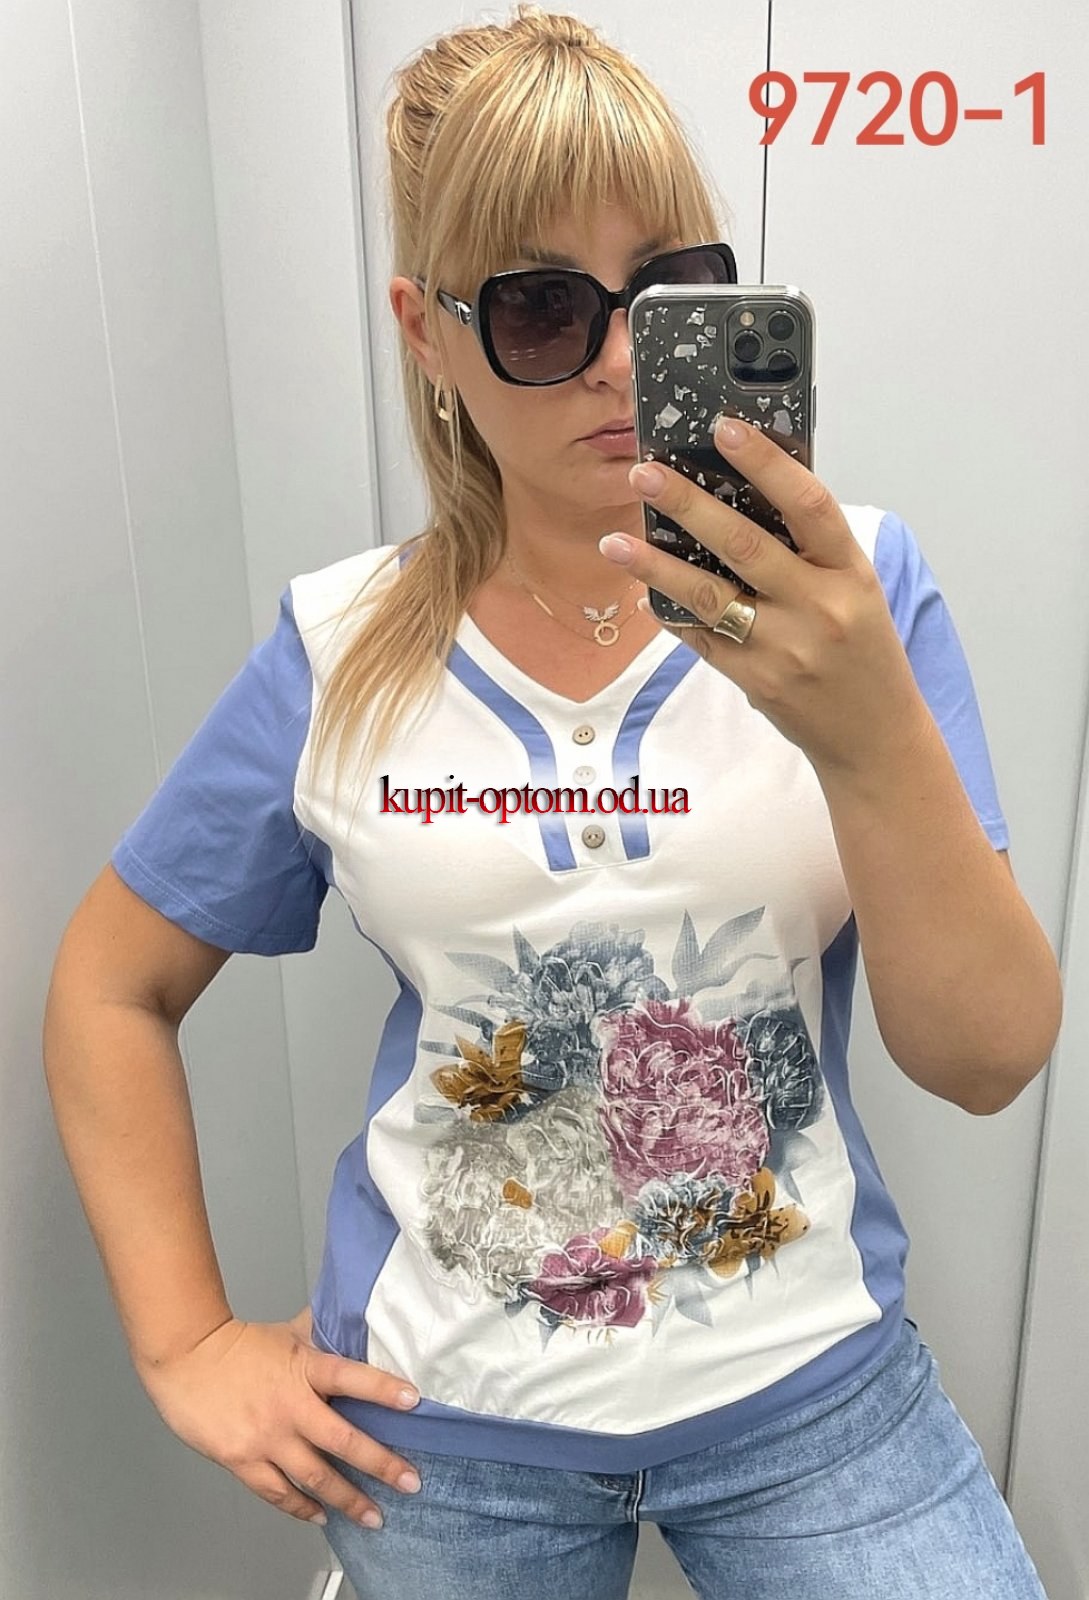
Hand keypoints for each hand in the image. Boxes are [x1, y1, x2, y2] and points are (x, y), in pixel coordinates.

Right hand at [133, 1308, 421, 1528]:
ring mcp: (265, 1437)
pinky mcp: (241, 1460)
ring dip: (347, 1499)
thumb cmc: (236, 1343)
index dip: (383, 1388)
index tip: (414, 1401)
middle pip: (342, 1439)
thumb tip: (351, 1325)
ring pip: (315, 1476)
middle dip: (380, 1464)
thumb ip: (319, 1338)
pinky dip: (301, 1508)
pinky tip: (321, 1516)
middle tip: (410, 1481)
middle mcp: (289, 1405)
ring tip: (373, 1515)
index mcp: (303, 1367)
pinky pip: (277, 1492)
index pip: (351, 1377)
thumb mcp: (286, 1333)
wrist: (185, 1356)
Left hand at [600, 415, 933, 777]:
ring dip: (655, 566)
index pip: (808, 504)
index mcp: (850, 572)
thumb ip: (811, 548)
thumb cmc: (864, 651)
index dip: (766, 462)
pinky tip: (642, 590)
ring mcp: (784, 648)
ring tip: (614, 543)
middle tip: (643, 474)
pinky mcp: (754, 681)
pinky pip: (701, 638)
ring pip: (709, 596)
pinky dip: (670, 611)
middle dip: (687, 504)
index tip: (724, 427)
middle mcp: (818, 607)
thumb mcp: (856, 590)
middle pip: (744, 545)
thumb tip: (744, 491)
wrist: (874, 737)